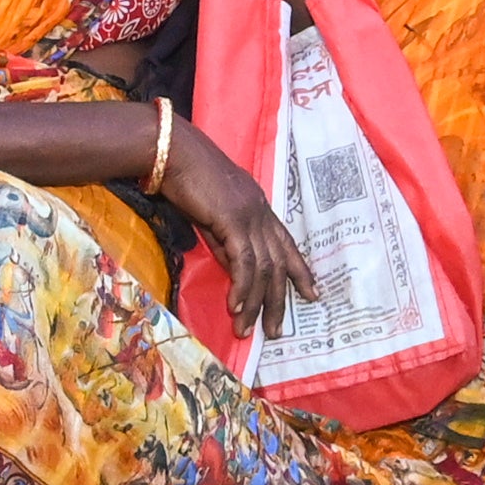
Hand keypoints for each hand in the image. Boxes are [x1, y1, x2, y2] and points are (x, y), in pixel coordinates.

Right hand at [153, 117, 315, 339]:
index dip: (301, 271)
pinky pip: (244, 262)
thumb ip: (226, 240)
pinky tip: (235, 307)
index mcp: (260, 209)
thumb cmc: (187, 179)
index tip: (312, 295)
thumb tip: (234, 271)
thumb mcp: (212, 215)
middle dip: (278, 301)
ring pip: (263, 269)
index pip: (288, 245)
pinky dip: (241, 288)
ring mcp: (251, 216)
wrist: (172, 152)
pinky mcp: (233, 220)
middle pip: (279, 264)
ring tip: (247, 330)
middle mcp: (262, 213)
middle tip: (276, 331)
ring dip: (255, 303)